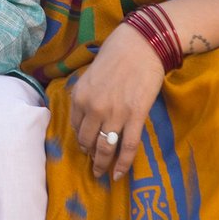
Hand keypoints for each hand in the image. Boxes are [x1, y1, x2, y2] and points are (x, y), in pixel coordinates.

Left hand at [69, 22, 166, 178]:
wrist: (142, 45)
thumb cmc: (115, 55)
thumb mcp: (89, 75)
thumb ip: (86, 96)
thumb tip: (87, 117)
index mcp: (79, 97)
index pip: (76, 127)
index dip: (81, 139)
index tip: (86, 145)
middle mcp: (94, 108)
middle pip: (88, 141)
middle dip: (90, 155)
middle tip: (93, 163)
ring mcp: (115, 114)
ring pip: (105, 148)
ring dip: (102, 164)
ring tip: (102, 174)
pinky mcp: (136, 117)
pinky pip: (128, 147)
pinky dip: (122, 164)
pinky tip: (118, 174)